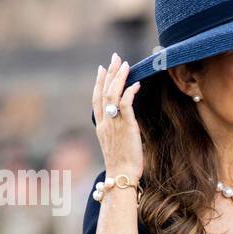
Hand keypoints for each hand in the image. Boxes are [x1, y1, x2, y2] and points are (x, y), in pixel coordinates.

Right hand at [93, 53, 143, 179]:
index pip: (97, 99)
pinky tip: (135, 83)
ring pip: (113, 94)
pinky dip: (129, 92)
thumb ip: (116, 131)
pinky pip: (125, 104)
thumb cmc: (121, 164)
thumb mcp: (115, 144)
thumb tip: (124, 122)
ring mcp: (114, 124)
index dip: (99, 83)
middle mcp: (105, 122)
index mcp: (101, 126)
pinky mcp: (126, 126)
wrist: (121, 175)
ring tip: (125, 64)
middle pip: (103, 92)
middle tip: (115, 58)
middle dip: (109, 73)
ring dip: (119, 78)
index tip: (102, 69)